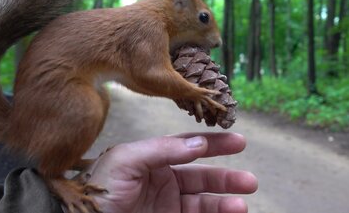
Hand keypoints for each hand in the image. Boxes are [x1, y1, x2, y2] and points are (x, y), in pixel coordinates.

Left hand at [81, 132, 256, 212]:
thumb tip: (198, 142)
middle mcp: (163, 180)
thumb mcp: (126, 160)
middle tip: (250, 181)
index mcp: (153, 159)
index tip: (239, 142)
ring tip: (241, 205)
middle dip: (227, 178)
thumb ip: (161, 149)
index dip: (214, 145)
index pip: (189, 148)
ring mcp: (166, 204)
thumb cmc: (98, 188)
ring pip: (202, 202)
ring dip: (223, 203)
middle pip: (202, 177)